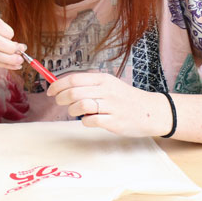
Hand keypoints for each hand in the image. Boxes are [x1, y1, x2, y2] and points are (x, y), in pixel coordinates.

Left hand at [46, 73, 170, 136]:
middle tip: (59, 102)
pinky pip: (91, 121)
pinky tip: (88, 120)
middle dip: (60, 98)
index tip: (50, 91)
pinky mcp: (114, 121)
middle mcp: (107, 91)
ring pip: (81, 106)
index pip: (74, 79)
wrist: (151, 112)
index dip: (57, 85)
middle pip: (74, 92)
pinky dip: (84, 121)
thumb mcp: (109, 85)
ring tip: (75, 112)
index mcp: (103, 79)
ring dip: (72, 110)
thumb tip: (61, 86)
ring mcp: (111, 106)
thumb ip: (88, 85)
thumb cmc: (125, 98)